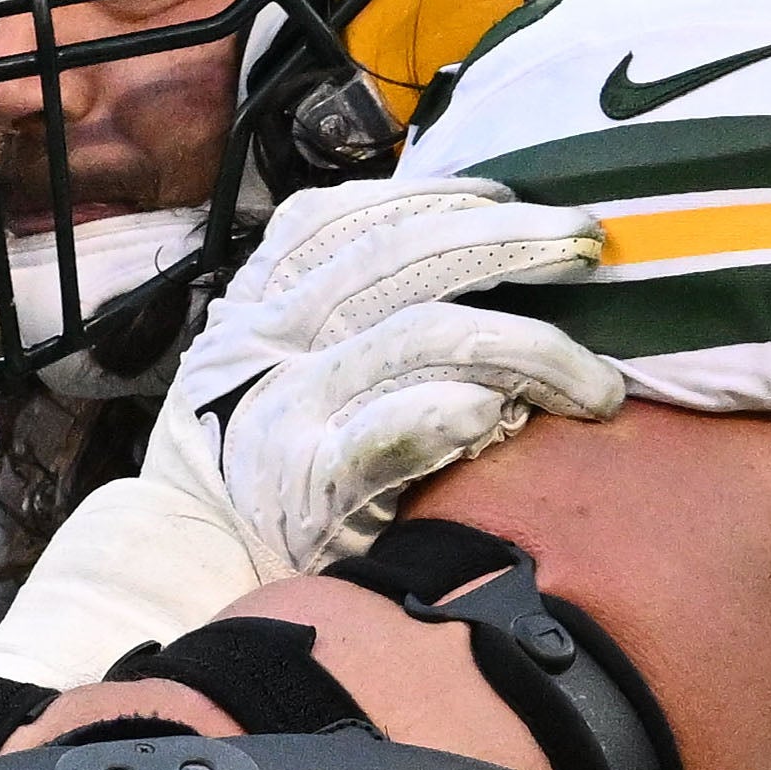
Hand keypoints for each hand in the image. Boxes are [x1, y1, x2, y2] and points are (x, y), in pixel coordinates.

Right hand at [0, 180, 619, 688]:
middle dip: (507, 242)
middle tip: (588, 244)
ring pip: (415, 338)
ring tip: (593, 381)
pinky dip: (441, 416)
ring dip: (524, 347)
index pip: (341, 220)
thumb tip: (463, 258)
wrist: (176, 572)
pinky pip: (382, 438)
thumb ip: (338, 315)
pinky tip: (494, 414)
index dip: (431, 197)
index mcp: (259, 304)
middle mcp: (268, 344)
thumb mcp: (267, 366)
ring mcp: (285, 414)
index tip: (506, 196)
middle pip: (396, 263)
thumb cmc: (252, 466)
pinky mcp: (305, 491)